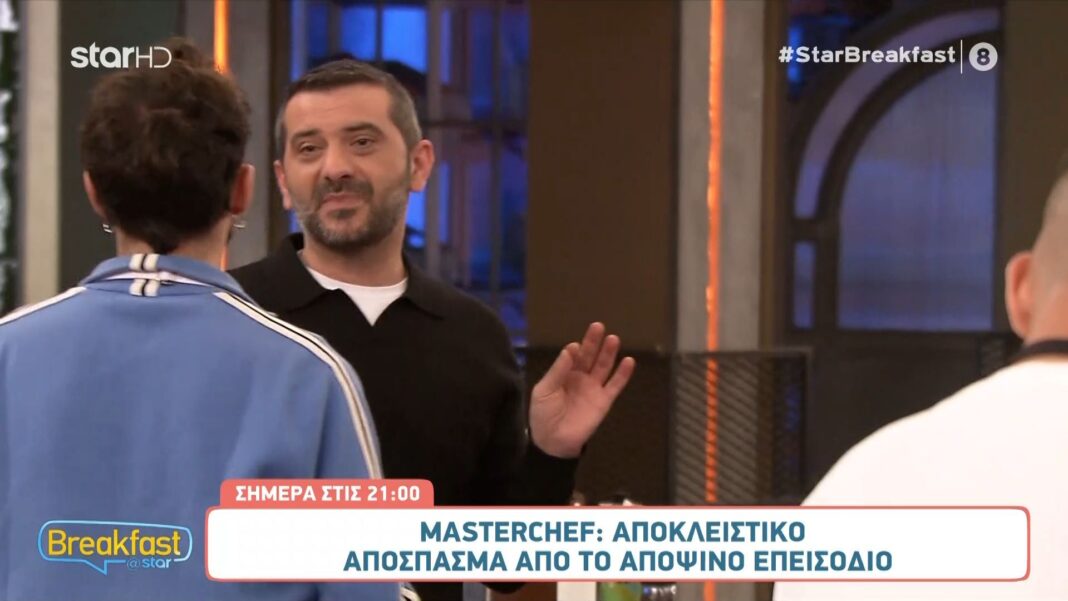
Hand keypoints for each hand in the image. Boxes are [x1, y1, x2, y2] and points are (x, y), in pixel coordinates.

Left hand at [529, 323, 635, 457]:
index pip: (572, 356)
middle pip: (589, 356)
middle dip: (593, 342)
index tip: (576, 346)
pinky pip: (615, 385)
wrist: (553, 442)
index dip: (575, 349)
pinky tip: (629, 361)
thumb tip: (571, 348)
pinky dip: (623, 374)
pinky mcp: (604, 401)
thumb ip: (558, 370)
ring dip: (608, 353)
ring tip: (613, 339)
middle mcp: (580, 378)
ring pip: (603, 367)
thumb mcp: (544, 390)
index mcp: (563, 374)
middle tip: (598, 326)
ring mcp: (593, 389)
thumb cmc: (544, 415)